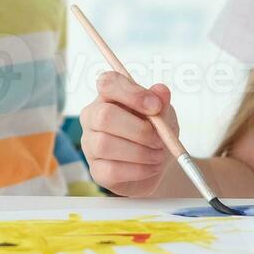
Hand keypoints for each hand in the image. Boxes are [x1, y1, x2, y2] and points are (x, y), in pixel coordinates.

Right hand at [78, 71, 177, 196]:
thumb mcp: (164, 114)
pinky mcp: (96, 170)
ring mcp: (90, 144)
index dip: (131, 93)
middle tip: (159, 139)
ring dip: (140, 152)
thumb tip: (160, 90)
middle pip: (104, 116)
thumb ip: (161, 103)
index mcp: (108, 97)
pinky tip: (151, 167)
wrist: (157, 165)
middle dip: (138, 130)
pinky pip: (112, 170)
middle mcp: (92, 118)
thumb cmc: (155, 132)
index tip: (156, 107)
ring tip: (158, 154)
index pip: (107, 83)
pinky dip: (139, 170)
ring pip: (105, 145)